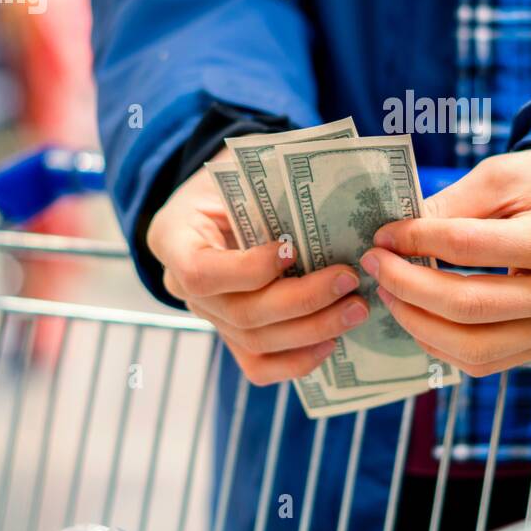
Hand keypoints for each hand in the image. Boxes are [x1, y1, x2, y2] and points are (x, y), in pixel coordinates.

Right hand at [147, 152, 369, 384]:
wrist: (218, 201)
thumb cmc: (231, 178)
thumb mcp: (236, 164)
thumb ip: (265, 176)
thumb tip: (320, 172)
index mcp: (174, 238)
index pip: (202, 272)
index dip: (249, 270)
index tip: (292, 249)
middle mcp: (182, 286)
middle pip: (240, 313)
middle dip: (302, 301)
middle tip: (349, 280)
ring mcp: (208, 315)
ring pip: (255, 341)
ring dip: (312, 329)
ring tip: (355, 309)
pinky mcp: (232, 335)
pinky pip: (258, 365)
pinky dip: (297, 361)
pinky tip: (332, 343)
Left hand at [360, 149, 530, 376]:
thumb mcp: (506, 175)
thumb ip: (454, 204)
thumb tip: (397, 235)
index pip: (470, 248)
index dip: (418, 241)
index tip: (384, 235)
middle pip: (469, 306)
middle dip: (408, 287)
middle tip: (375, 265)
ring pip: (473, 348)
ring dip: (418, 324)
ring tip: (390, 294)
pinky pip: (484, 363)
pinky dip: (440, 346)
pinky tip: (418, 317)